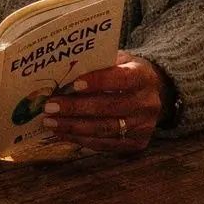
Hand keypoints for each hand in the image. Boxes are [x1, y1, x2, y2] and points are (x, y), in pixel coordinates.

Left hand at [40, 51, 170, 153]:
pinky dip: (80, 139)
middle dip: (76, 108)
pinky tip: (62, 133)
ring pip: (104, 129)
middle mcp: (146, 104)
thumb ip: (98, 63)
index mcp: (143, 77)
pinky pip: (104, 144)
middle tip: (50, 107)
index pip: (121, 79)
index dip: (98, 82)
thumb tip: (63, 68)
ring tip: (49, 122)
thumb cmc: (126, 71)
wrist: (154, 93)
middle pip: (109, 108)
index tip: (73, 84)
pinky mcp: (136, 144)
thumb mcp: (119, 59)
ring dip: (73, 127)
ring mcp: (143, 127)